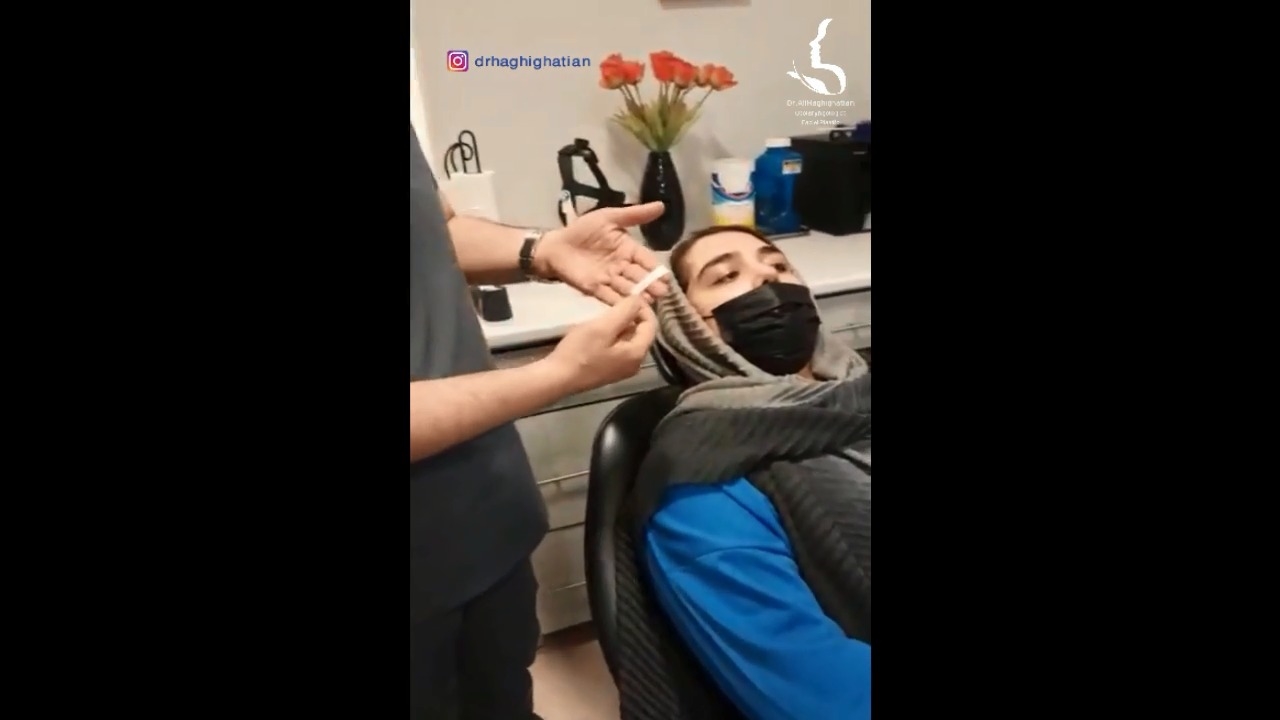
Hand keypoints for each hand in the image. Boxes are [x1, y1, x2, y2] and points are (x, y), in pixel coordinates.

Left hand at [535, 202, 672, 304]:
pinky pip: (609, 296)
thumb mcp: (609, 217)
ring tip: (650, 301)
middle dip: (650, 284)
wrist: (556, 244)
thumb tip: (661, 205)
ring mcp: (609, 279)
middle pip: (639, 276)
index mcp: (628, 249)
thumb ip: (634, 215)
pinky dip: (619, 302)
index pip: (645, 259)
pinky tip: (629, 307)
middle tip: (662, 292)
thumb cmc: (582, 230)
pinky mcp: (595, 289)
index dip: (655, 267)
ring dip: (638, 295)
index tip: (666, 277)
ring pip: (627, 288)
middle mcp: (622, 266)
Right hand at [544, 296, 657, 393]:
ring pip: (628, 340)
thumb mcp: (603, 327)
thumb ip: (625, 311)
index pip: (651, 325)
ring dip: (620, 324)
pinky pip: (619, 348)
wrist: (557, 378)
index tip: (628, 295)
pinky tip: (598, 330)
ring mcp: (622, 369)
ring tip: (605, 314)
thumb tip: (638, 299)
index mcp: (637, 354)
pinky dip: (613, 335)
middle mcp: (635, 364)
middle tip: (614, 302)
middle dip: (630, 315)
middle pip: (640, 333)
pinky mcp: (610, 371)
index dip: (642, 307)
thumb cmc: (579, 352)